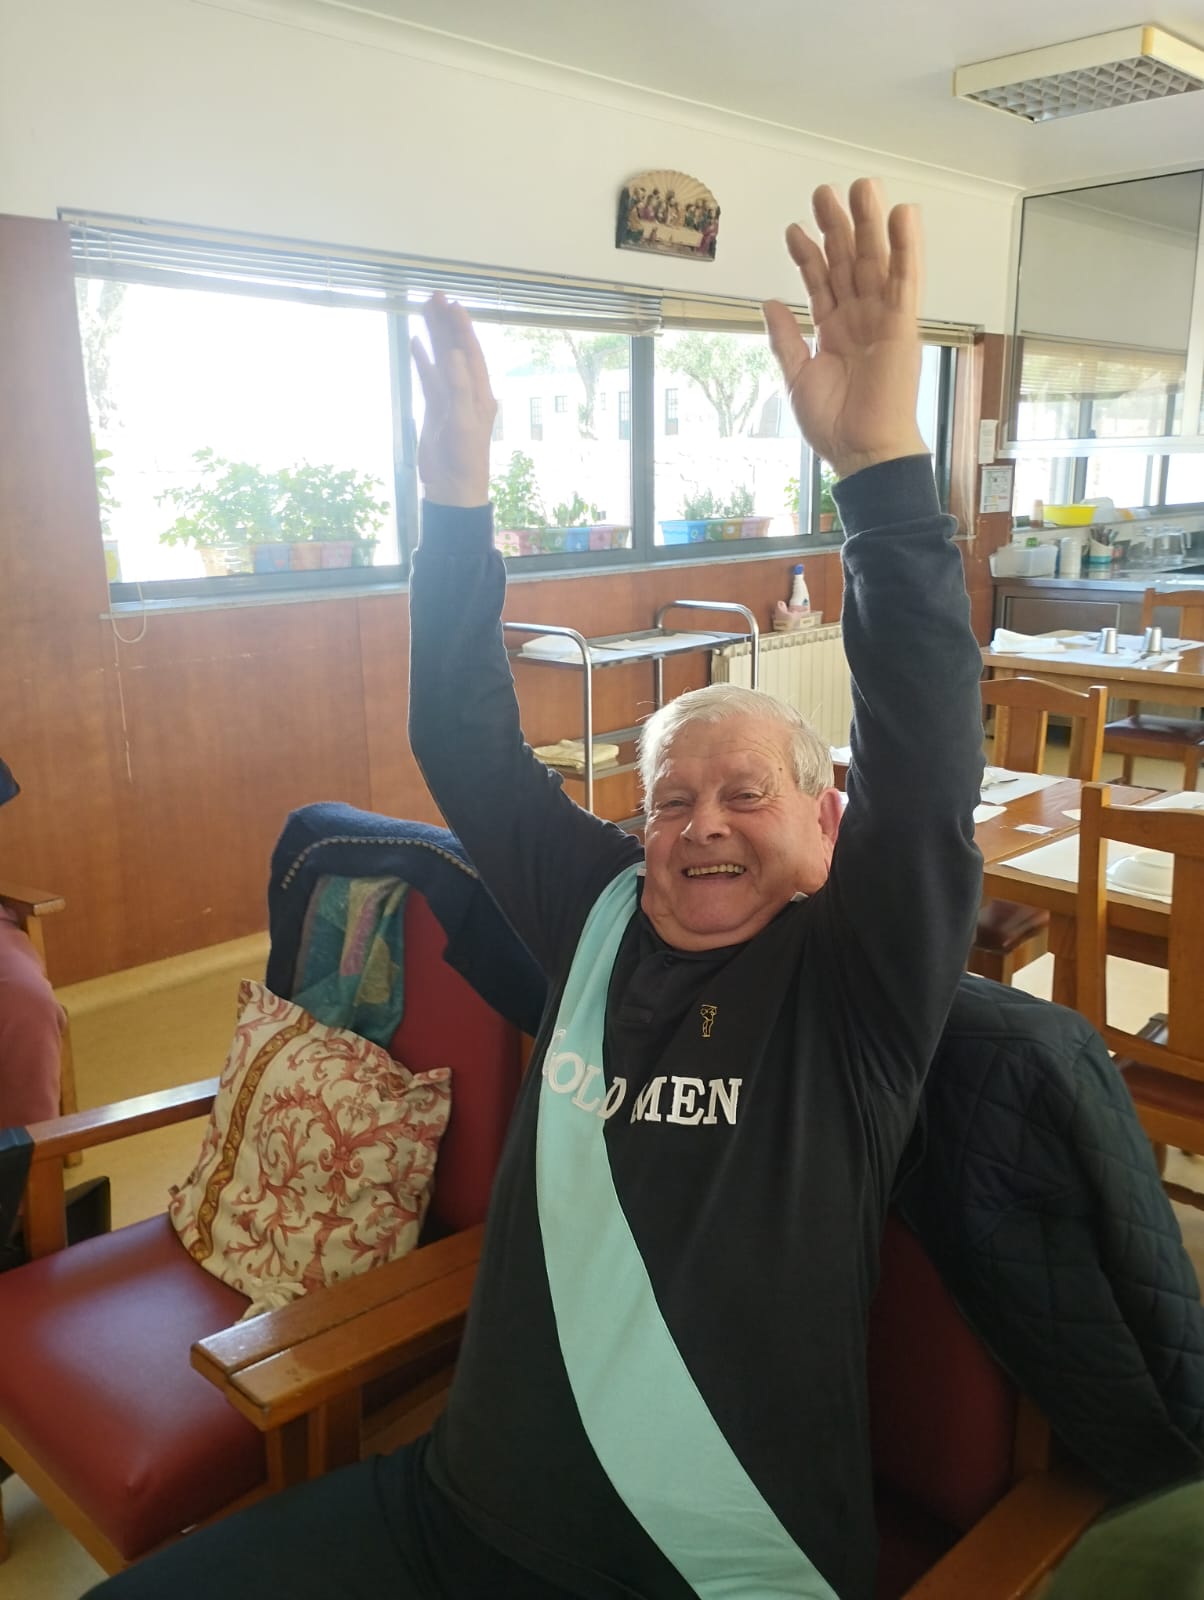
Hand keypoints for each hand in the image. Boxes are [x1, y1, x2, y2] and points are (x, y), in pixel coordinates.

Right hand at [411, 294, 496, 506]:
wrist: (453, 487)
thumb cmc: (465, 458)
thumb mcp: (463, 422)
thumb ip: (459, 387)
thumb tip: (456, 353)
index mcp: (480, 392)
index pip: (471, 352)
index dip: (462, 328)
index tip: (452, 304)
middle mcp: (467, 390)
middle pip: (456, 349)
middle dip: (447, 323)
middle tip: (435, 295)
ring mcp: (450, 398)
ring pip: (441, 359)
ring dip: (434, 335)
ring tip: (424, 309)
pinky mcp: (435, 408)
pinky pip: (428, 378)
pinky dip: (422, 359)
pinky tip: (415, 342)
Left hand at [763, 180, 927, 479]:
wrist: (862, 453)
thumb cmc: (835, 425)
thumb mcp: (797, 377)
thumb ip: (785, 339)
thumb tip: (769, 302)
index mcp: (834, 330)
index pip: (821, 282)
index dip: (808, 254)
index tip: (793, 229)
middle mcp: (859, 319)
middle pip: (849, 262)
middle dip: (838, 226)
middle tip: (826, 191)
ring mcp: (882, 319)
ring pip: (876, 261)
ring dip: (870, 224)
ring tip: (862, 187)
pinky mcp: (903, 326)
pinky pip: (907, 280)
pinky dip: (907, 247)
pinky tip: (903, 216)